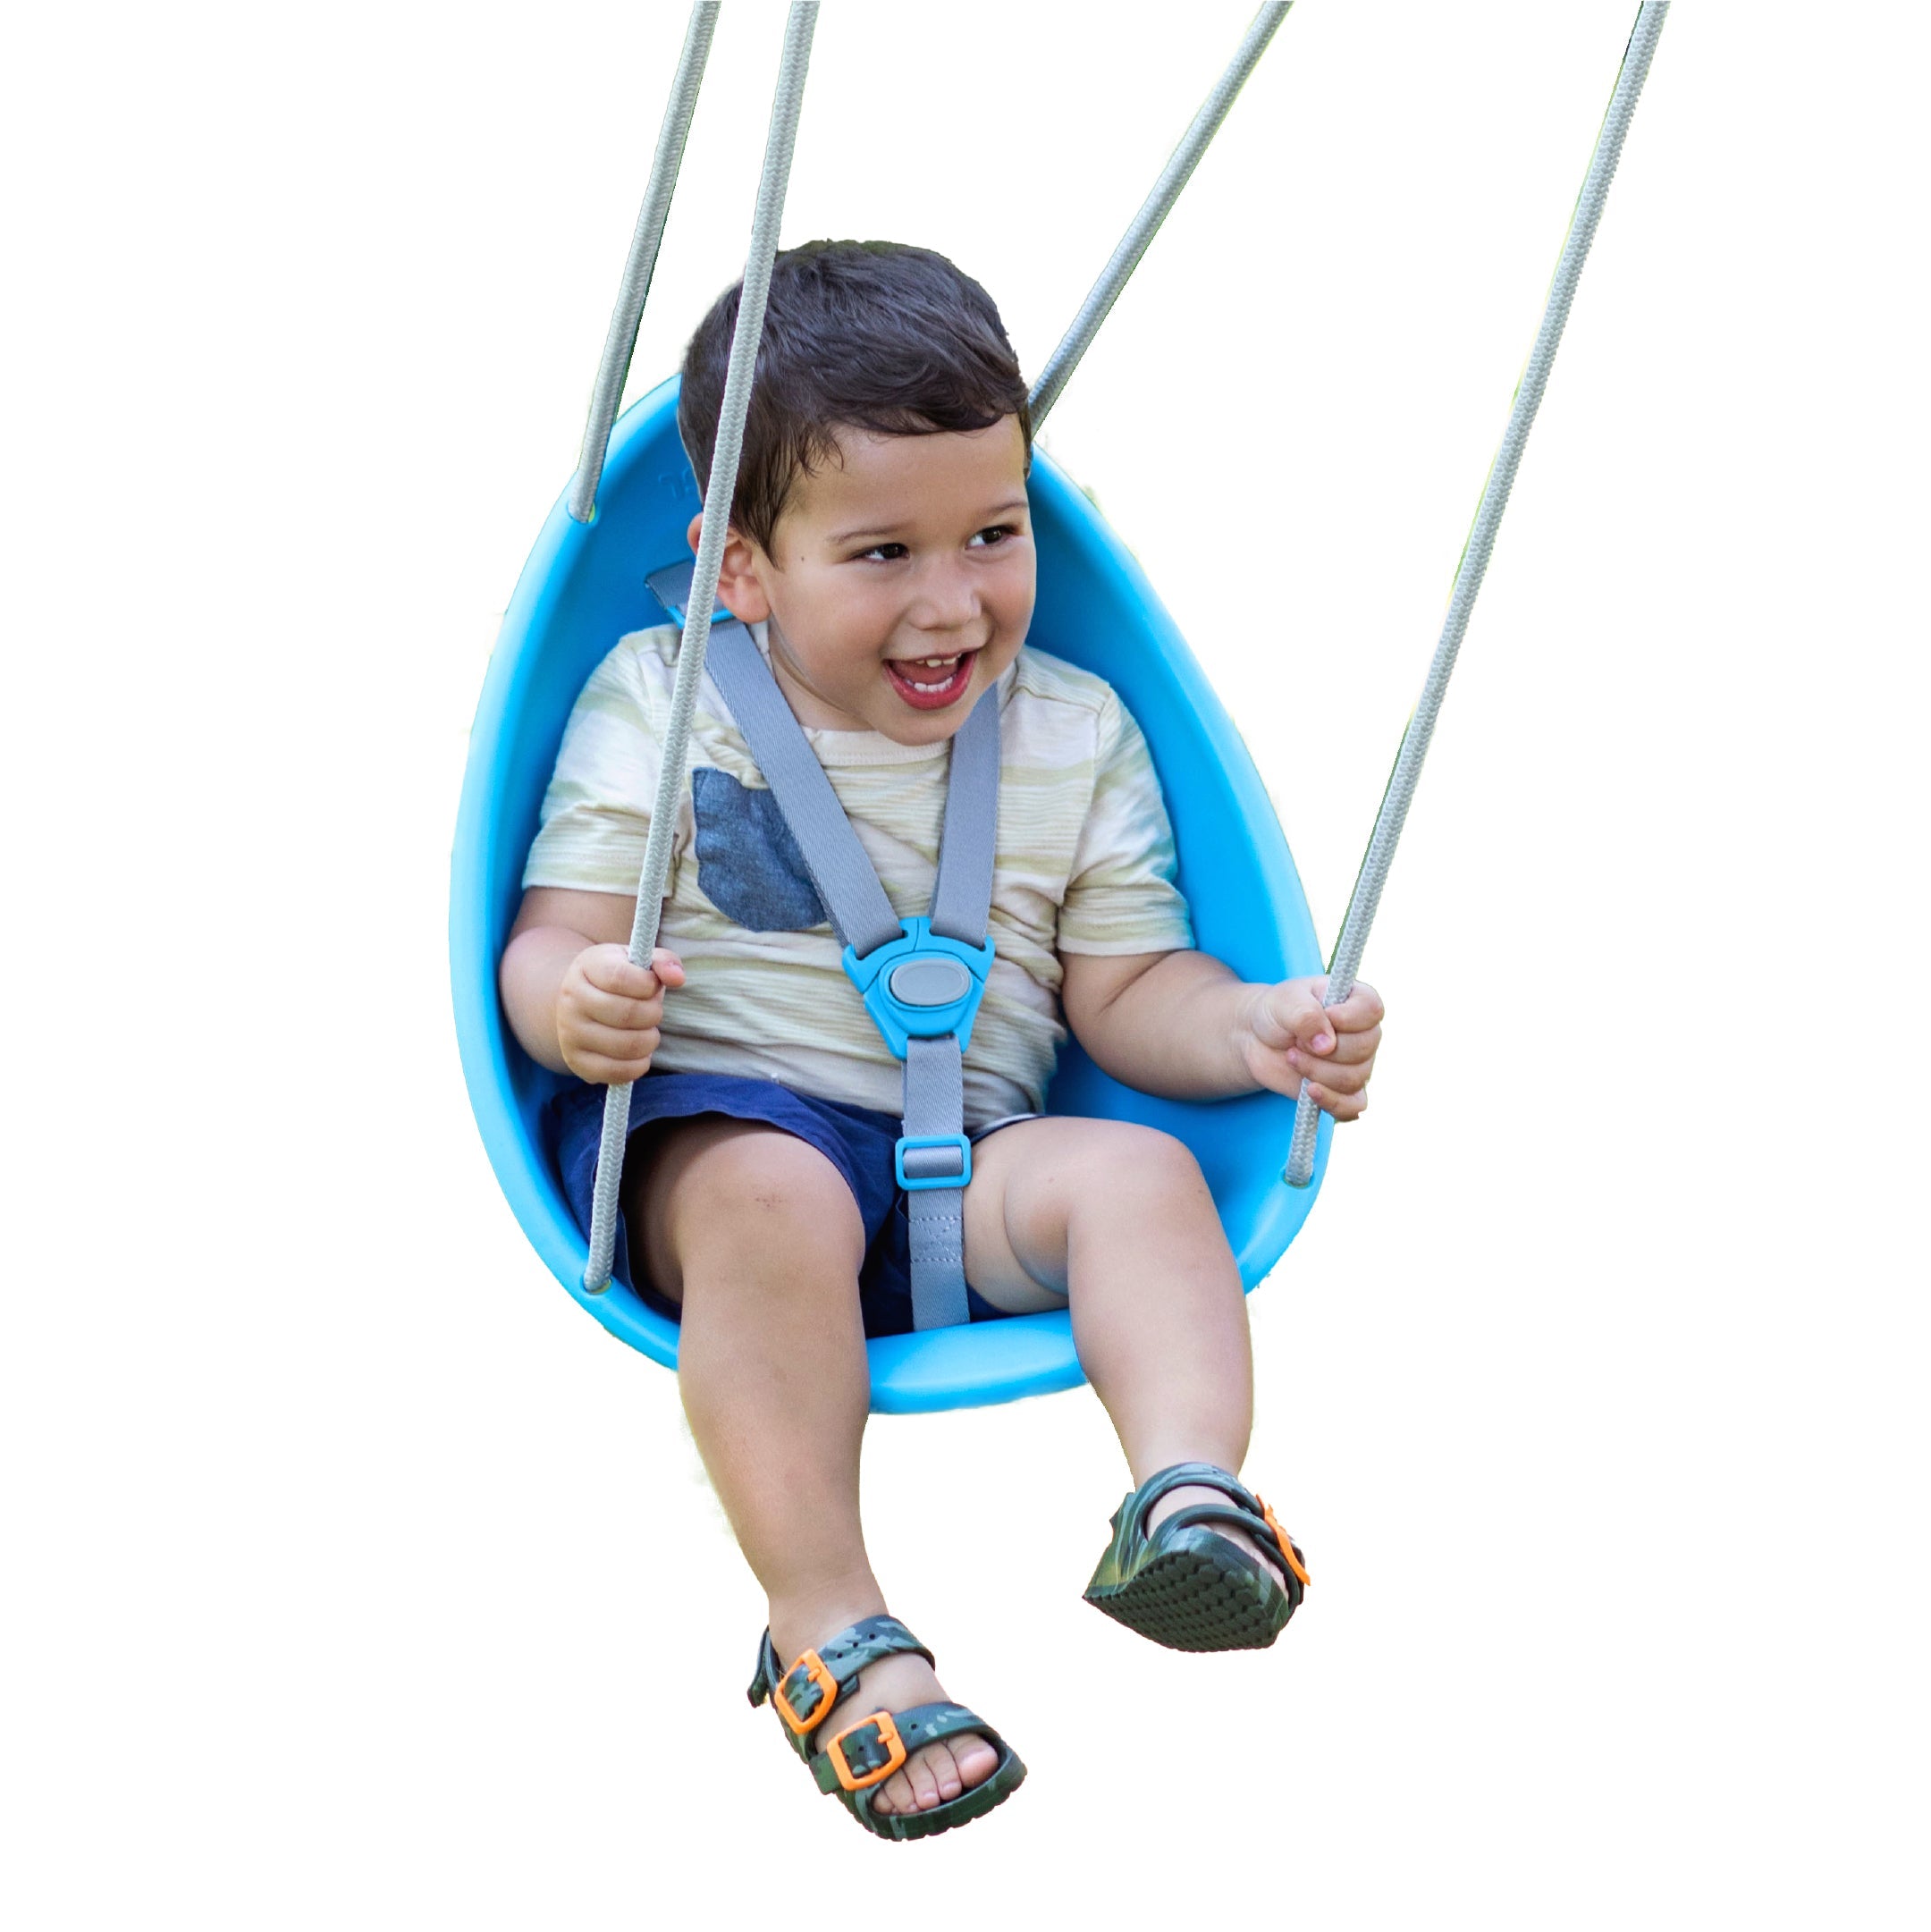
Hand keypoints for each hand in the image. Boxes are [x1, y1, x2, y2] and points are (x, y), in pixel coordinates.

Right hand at [555, 944, 685, 1084]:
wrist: (580, 1003)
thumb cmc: (619, 981)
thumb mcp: (637, 961)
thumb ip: (662, 962)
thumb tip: (677, 978)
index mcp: (587, 967)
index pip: (619, 978)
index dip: (648, 984)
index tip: (653, 986)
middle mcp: (572, 1000)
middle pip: (627, 1014)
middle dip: (653, 1014)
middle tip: (653, 1012)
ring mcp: (570, 1032)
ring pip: (626, 1045)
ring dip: (650, 1040)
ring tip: (647, 1032)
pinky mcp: (575, 1061)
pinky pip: (616, 1072)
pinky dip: (639, 1065)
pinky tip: (640, 1054)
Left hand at [1237, 976, 1384, 1120]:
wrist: (1256, 1039)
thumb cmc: (1277, 1013)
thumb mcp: (1285, 1002)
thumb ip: (1306, 1016)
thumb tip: (1328, 1046)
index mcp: (1356, 1002)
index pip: (1372, 1010)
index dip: (1349, 1018)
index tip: (1325, 1015)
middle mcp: (1363, 1034)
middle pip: (1363, 1048)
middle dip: (1323, 1049)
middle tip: (1296, 1041)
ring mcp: (1356, 1065)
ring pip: (1352, 1078)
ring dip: (1315, 1071)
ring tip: (1292, 1057)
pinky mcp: (1343, 1092)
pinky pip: (1352, 1106)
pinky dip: (1331, 1101)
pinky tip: (1310, 1091)